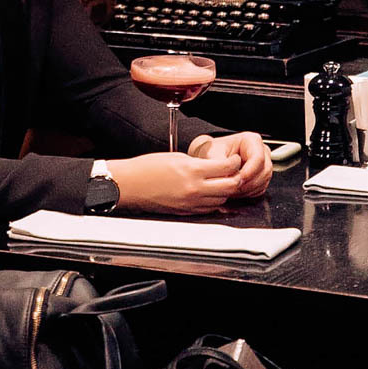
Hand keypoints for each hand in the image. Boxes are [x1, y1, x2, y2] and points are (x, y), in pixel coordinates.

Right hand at [107, 150, 242, 213]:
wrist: (131, 184)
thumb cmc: (148, 168)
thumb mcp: (176, 157)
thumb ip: (197, 163)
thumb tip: (213, 165)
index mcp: (192, 171)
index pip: (225, 168)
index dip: (234, 162)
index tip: (235, 158)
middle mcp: (194, 189)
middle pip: (229, 186)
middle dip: (236, 177)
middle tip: (235, 170)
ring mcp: (191, 203)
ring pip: (221, 200)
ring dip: (226, 191)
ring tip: (223, 181)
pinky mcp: (186, 212)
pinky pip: (209, 209)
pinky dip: (214, 201)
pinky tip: (211, 193)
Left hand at [187, 131, 272, 198]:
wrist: (211, 158)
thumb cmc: (213, 152)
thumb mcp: (213, 154)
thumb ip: (222, 165)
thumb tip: (230, 177)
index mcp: (251, 140)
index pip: (258, 158)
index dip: (249, 172)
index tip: (238, 180)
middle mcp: (260, 151)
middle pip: (264, 171)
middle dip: (248, 183)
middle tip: (234, 188)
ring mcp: (263, 164)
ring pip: (263, 181)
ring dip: (248, 189)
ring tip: (232, 191)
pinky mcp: (261, 177)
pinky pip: (260, 188)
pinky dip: (249, 193)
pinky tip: (236, 192)